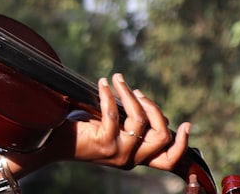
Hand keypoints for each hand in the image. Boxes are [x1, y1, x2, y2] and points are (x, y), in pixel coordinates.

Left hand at [50, 73, 190, 170]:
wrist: (53, 142)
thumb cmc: (81, 130)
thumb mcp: (112, 128)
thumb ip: (130, 123)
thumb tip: (149, 106)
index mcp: (136, 156)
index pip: (168, 160)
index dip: (181, 143)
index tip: (186, 124)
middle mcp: (130, 158)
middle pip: (161, 137)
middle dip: (154, 108)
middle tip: (137, 92)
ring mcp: (118, 152)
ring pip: (140, 122)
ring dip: (130, 95)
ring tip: (118, 80)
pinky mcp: (103, 143)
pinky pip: (114, 114)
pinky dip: (109, 94)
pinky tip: (103, 83)